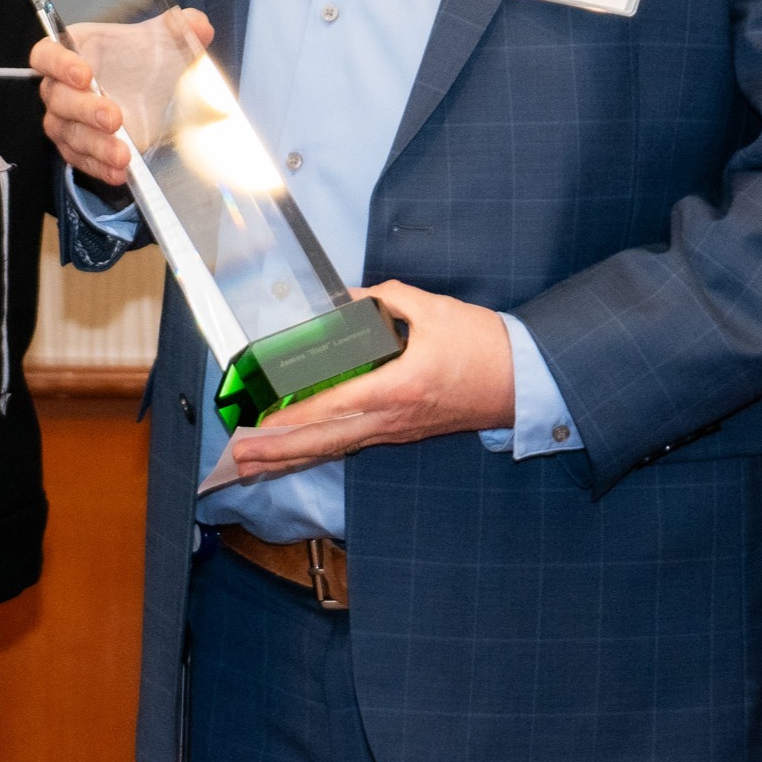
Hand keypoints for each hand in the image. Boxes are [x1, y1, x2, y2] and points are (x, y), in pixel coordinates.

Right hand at [31, 12, 215, 188]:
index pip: (46, 55)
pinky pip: (80, 160)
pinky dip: (98, 167)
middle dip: (85, 110)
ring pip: (68, 134)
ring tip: (122, 155)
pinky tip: (119, 172)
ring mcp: (66, 121)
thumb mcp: (161, 39)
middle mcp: (60, 87)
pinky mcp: (78, 148)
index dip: (59, 64)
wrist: (149, 88)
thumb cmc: (141, 58)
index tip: (84, 74)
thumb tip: (197, 24)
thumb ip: (177, 27)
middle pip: (58, 99)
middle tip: (114, 118)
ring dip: (95, 145)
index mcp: (71, 52)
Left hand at [218, 283, 514, 482]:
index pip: (334, 406)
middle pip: (325, 441)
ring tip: (254, 464)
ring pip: (335, 448)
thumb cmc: (483, 347)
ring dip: (292, 457)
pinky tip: (299, 450)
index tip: (260, 423)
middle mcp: (393, 418)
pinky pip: (353, 443)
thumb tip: (347, 297)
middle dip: (278, 452)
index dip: (293, 418)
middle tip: (239, 459)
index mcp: (399, 387)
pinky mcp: (402, 432)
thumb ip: (385, 300)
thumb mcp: (433, 310)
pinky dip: (320, 449)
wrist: (523, 380)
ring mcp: (397, 430)